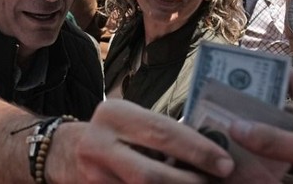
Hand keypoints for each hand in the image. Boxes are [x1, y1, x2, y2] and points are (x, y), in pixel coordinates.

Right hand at [46, 99, 234, 183]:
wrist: (66, 153)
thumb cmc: (113, 133)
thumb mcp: (130, 120)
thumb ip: (160, 132)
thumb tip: (210, 148)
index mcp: (114, 115)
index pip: (162, 133)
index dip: (197, 150)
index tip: (226, 163)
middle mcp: (99, 144)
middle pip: (152, 174)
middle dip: (190, 182)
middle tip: (219, 182)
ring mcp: (95, 175)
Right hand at [229, 69, 292, 183]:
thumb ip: (278, 141)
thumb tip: (237, 127)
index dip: (267, 78)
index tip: (235, 77)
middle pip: (290, 119)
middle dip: (259, 122)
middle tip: (223, 120)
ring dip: (267, 154)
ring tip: (232, 152)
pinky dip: (281, 178)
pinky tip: (256, 178)